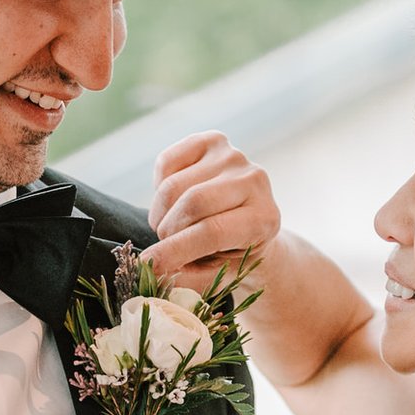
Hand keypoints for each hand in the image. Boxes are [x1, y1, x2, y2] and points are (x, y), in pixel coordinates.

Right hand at [144, 132, 278, 288]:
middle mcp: (255, 180)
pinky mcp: (211, 141)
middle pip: (192, 203)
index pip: (212, 231)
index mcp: (264, 218)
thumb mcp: (219, 272)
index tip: (149, 264)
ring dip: (160, 213)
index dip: (175, 249)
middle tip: (164, 244)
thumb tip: (152, 269)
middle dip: (167, 230)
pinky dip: (158, 186)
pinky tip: (173, 201)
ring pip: (174, 185)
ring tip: (170, 226)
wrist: (248, 220)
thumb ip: (188, 273)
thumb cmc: (233, 251)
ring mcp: (233, 156)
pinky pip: (166, 162)